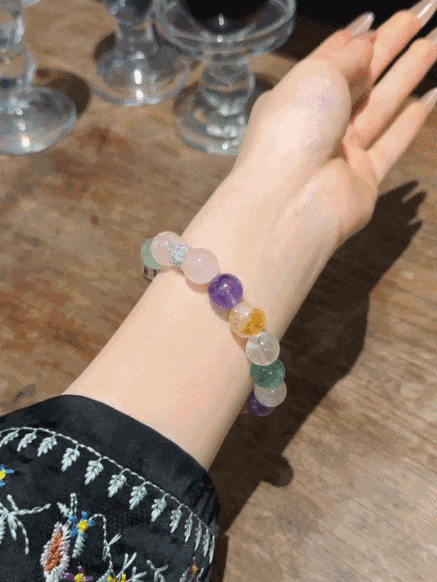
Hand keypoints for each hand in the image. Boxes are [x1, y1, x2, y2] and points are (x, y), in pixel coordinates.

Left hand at [233, 8, 436, 245]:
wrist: (292, 199)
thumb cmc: (295, 128)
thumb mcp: (315, 74)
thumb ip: (345, 55)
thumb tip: (365, 42)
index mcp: (298, 95)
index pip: (332, 59)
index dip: (359, 37)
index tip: (380, 17)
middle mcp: (319, 123)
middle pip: (363, 77)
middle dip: (395, 44)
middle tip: (425, 13)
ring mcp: (342, 152)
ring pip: (382, 105)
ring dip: (410, 73)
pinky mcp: (364, 178)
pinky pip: (392, 143)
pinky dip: (412, 121)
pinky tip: (431, 97)